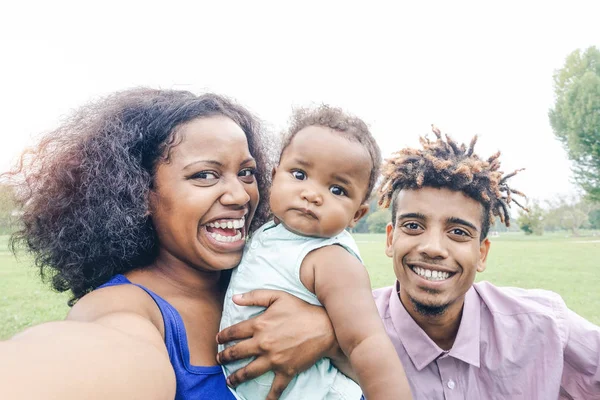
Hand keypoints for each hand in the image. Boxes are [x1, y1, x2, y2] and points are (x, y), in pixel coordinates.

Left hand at [216, 290, 334, 399]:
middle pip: (237, 352)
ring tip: (229, 381)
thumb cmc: (301, 310)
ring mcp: (273, 359)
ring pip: (249, 371)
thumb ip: (255, 296)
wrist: (324, 327)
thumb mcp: (278, 297)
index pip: (234, 331)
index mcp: (259, 324)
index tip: (217, 339)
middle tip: (219, 359)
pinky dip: (269, 397)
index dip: (223, 336)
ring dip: (236, 377)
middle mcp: (263, 343)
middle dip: (224, 357)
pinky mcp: (285, 370)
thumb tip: (235, 298)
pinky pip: (276, 387)